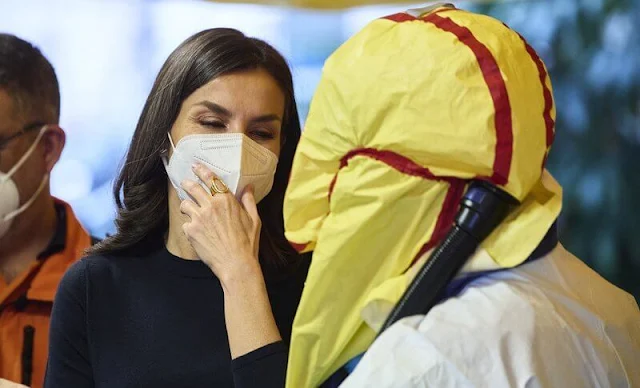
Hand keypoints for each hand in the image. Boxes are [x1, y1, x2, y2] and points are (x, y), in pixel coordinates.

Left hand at [179, 163, 261, 286]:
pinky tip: (195, 231)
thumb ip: (249, 201)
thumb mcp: (254, 219)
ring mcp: (199, 218)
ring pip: (185, 204)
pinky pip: (185, 223)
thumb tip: (248, 187)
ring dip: (186, 206)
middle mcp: (211, 205)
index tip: (195, 167)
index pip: (211, 179)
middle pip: (192, 187)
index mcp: (226, 200)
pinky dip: (189, 226)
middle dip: (187, 183)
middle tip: (185, 183)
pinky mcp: (191, 231)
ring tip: (190, 210)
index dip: (201, 170)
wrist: (236, 264)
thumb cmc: (248, 243)